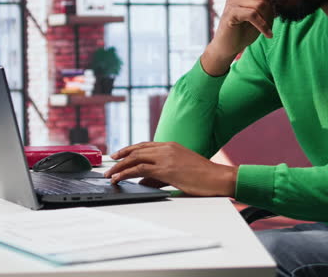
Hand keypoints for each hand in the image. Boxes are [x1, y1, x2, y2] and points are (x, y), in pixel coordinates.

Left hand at [104, 142, 237, 196]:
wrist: (218, 177)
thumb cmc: (204, 176)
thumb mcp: (180, 170)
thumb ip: (161, 174)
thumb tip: (145, 181)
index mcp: (171, 146)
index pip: (144, 145)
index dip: (129, 149)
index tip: (119, 155)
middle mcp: (167, 148)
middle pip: (136, 149)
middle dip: (120, 156)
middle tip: (110, 163)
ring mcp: (166, 157)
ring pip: (134, 158)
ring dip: (119, 167)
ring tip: (109, 174)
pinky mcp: (165, 169)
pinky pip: (139, 169)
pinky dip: (125, 173)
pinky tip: (118, 178)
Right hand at [202, 0, 286, 75]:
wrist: (228, 47)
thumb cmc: (243, 32)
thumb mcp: (259, 17)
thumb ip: (266, 6)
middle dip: (270, 11)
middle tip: (270, 25)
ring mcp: (232, 2)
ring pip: (259, 4)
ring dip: (267, 20)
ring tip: (267, 31)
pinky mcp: (231, 13)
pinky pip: (253, 15)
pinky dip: (262, 25)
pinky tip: (267, 34)